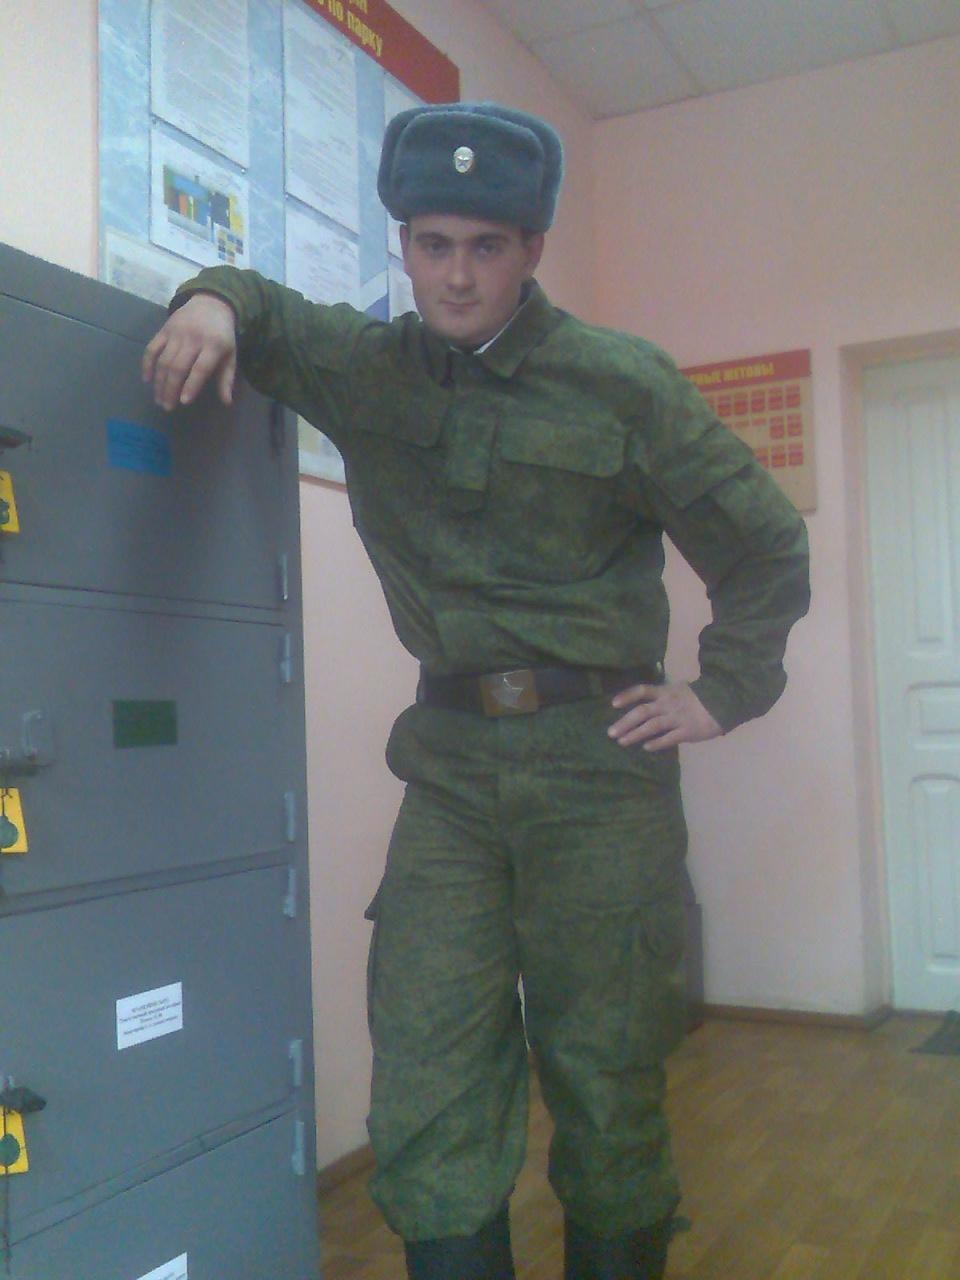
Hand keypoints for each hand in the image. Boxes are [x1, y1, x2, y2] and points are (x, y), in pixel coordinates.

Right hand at [142, 293, 237, 409]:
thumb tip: (227, 403)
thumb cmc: (222, 335)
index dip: (191, 386)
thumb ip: (226, 379)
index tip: (183, 402)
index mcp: (213, 346)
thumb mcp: (230, 355)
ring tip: (159, 399)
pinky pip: (151, 348)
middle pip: (178, 367)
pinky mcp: (164, 330)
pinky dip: (147, 364)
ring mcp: (176, 333)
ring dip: (159, 382)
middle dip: (170, 389)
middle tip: (167, 407)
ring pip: (163, 361)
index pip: (200, 368)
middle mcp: (193, 339)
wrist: (210, 303)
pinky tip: (147, 380)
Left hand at [607, 680, 722, 750]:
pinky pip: (669, 738)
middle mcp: (668, 704)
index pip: (642, 690)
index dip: (627, 696)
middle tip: (611, 733)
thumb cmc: (699, 697)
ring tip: (622, 742)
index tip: (613, 704)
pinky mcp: (687, 731)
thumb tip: (644, 704)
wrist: (724, 702)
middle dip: (625, 722)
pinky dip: (657, 743)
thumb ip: (663, 697)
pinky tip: (646, 748)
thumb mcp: (679, 690)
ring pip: (652, 726)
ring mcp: (677, 718)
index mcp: (665, 692)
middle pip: (642, 712)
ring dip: (635, 734)